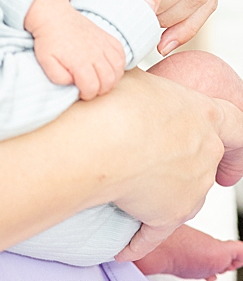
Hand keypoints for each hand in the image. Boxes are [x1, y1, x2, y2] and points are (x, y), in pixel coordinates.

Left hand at [25, 0, 126, 98]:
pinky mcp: (108, 38)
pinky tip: (108, 67)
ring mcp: (103, 45)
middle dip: (100, 90)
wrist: (53, 17)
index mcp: (79, 61)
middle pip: (108, 82)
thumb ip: (58, 77)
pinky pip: (121, 55)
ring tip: (99, 80)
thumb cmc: (48, 39)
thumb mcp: (45, 61)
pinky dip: (118, 64)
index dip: (87, 94)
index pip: (92, 88)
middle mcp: (95, 54)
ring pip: (118, 70)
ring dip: (111, 79)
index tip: (81, 92)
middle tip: (90, 88)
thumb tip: (72, 83)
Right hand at [80, 69, 228, 258]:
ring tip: (121, 183)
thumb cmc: (111, 105)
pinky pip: (155, 234)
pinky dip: (139, 240)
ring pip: (184, 194)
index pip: (237, 124)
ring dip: (157, 192)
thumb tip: (137, 89)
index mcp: (203, 114)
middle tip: (155, 160)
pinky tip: (124, 248)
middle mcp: (205, 152)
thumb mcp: (134, 79)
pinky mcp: (169, 217)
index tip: (226, 145)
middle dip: (185, 162)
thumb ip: (148, 89)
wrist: (98, 144)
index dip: (233, 134)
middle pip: (208, 160)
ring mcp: (192, 188)